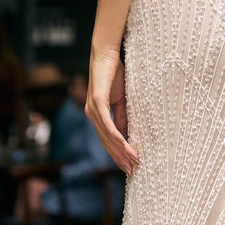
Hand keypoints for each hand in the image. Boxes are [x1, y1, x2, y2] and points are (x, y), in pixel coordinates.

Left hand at [87, 50, 136, 174]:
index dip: (117, 153)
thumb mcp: (120, 99)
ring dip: (120, 150)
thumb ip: (121, 117)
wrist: (107, 54)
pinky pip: (107, 123)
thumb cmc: (113, 73)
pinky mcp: (97, 101)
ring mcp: (93, 109)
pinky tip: (125, 145)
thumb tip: (126, 135)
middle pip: (105, 142)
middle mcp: (91, 114)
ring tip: (133, 161)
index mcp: (96, 114)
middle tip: (131, 171)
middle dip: (119, 158)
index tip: (128, 166)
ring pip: (107, 136)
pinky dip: (116, 136)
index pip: (106, 139)